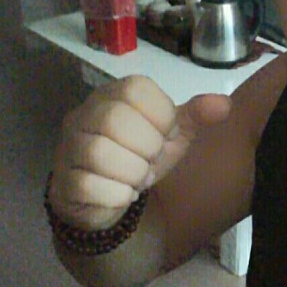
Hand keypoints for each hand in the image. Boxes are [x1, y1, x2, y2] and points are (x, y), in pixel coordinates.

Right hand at [50, 76, 231, 230]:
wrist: (111, 196)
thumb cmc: (142, 155)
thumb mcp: (174, 134)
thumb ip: (197, 116)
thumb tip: (223, 105)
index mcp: (114, 94)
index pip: (136, 89)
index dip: (161, 116)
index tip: (166, 134)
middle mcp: (85, 114)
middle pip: (114, 120)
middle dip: (146, 146)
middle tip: (152, 160)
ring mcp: (69, 147)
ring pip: (98, 153)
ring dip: (132, 172)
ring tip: (140, 178)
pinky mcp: (63, 181)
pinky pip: (88, 185)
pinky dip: (118, 195)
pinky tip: (125, 194)